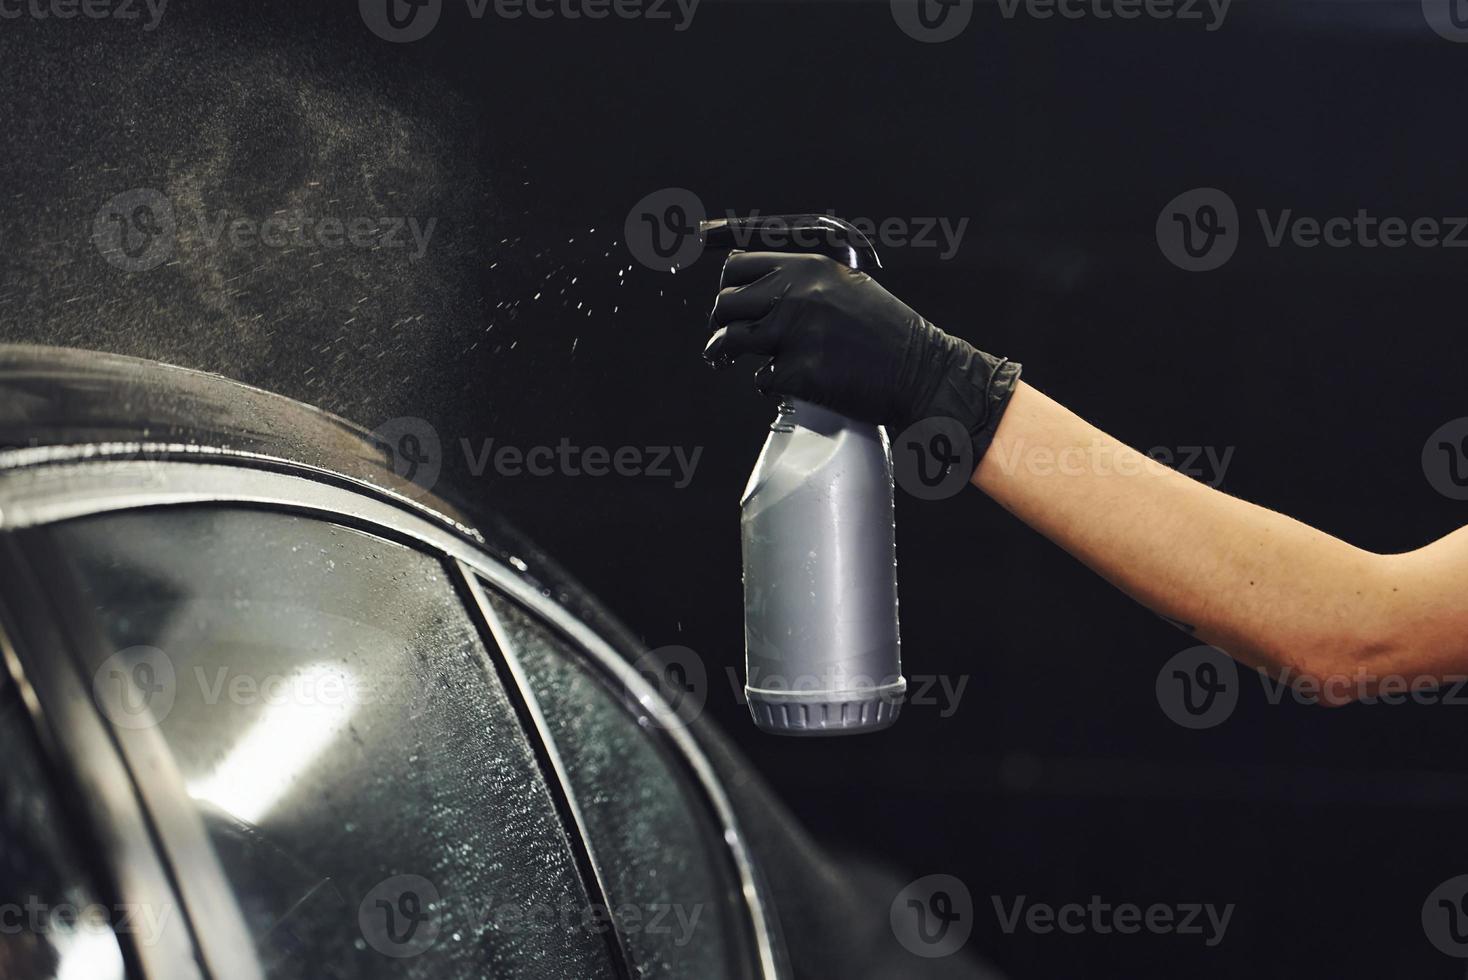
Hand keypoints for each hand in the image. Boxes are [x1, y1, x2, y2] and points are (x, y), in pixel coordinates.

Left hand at [703, 250, 1021, 463]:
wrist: (921, 372)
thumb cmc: (889, 334)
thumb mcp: (848, 287)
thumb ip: (805, 283)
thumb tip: (760, 288)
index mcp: (809, 269)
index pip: (739, 267)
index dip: (727, 285)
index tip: (727, 301)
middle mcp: (798, 294)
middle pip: (727, 302)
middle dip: (719, 321)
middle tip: (723, 336)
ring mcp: (797, 333)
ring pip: (732, 339)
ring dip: (722, 352)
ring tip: (722, 359)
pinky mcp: (800, 372)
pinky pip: (762, 378)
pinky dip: (767, 384)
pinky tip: (783, 383)